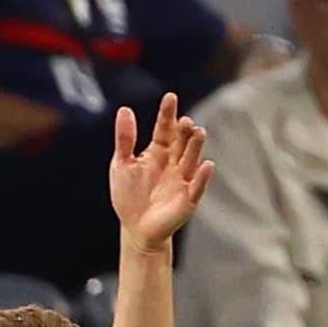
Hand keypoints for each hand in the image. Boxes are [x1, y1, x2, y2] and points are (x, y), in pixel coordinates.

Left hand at [110, 93, 214, 251]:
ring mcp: (182, 180)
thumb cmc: (128, 196)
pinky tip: (206, 165)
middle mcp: (174, 162)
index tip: (170, 98)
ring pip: (192, 159)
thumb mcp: (121, 165)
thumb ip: (125, 139)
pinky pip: (197, 187)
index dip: (167, 114)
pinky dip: (202, 177)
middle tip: (184, 121)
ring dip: (195, 146)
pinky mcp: (188, 199)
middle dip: (184, 131)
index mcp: (158, 152)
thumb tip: (123, 109)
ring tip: (197, 132)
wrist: (135, 229)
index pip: (165, 129)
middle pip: (181, 142)